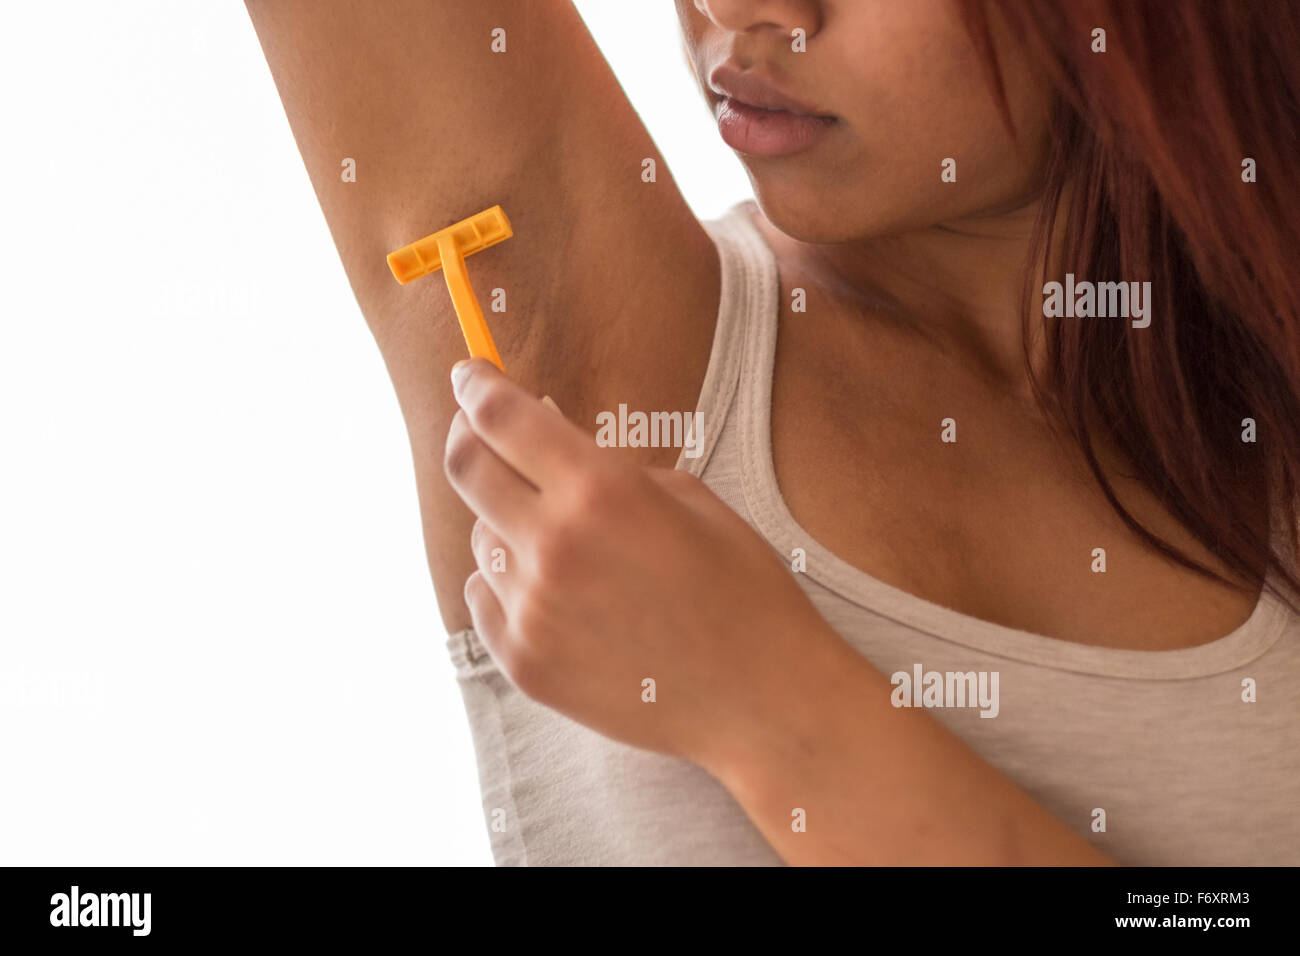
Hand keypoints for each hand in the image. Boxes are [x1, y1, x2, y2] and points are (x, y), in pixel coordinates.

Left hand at [442, 358, 838, 773]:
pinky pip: (486, 598)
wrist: (761, 699)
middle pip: (467, 468)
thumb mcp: (688, 498)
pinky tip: (558, 592)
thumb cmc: (741, 590)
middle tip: (477, 428)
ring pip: (482, 539)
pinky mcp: (524, 663)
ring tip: (564, 541)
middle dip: (468, 436)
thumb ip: (608, 464)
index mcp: (600, 491)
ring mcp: (532, 611)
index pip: (502, 418)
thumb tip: (546, 434)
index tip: (469, 376)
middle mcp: (553, 547)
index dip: (477, 387)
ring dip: (506, 522)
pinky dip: (509, 583)